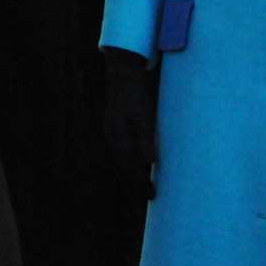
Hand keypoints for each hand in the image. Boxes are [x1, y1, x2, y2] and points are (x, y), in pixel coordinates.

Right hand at [103, 47, 156, 198]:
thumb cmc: (134, 93)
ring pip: (125, 156)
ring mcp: (114, 130)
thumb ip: (146, 138)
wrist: (123, 71)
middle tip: (151, 191)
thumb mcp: (144, 115)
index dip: (140, 183)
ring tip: (148, 179)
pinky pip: (126, 146)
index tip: (153, 194)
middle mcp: (113, 137)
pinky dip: (134, 156)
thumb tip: (150, 162)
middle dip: (137, 179)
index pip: (129, 168)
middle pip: (125, 165)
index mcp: (117, 138)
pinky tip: (143, 157)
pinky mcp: (119, 123)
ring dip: (136, 168)